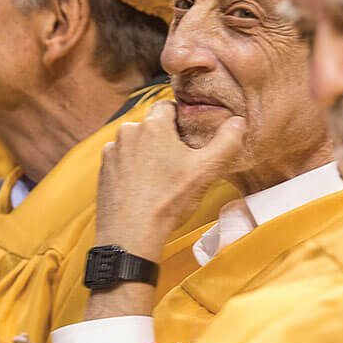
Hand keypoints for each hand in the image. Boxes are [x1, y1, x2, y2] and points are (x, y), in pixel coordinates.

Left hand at [93, 100, 244, 262]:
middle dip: (165, 140)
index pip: (168, 106)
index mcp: (153, 125)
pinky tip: (143, 190)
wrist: (130, 235)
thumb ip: (226, 142)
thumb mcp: (205, 171)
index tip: (189, 140)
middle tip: (179, 165)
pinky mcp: (103, 171)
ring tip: (160, 181)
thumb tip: (238, 123)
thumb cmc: (167, 202)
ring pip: (136, 145)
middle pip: (152, 127)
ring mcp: (112, 152)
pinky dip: (132, 171)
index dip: (181, 120)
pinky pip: (122, 162)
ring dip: (147, 155)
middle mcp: (127, 132)